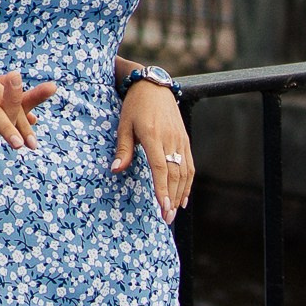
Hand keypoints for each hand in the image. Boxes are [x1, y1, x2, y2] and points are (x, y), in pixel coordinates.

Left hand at [115, 79, 193, 221]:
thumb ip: (123, 149)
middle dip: (171, 198)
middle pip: (174, 174)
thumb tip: (116, 169)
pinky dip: (188, 183)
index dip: (162, 188)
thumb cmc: (134, 106)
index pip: (160, 167)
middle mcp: (170, 139)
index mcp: (153, 135)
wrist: (154, 86)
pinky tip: (183, 197)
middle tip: (166, 219)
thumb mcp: (124, 125)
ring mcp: (180, 140)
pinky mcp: (185, 139)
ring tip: (173, 213)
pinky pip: (189, 165)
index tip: (162, 207)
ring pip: (185, 172)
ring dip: (180, 194)